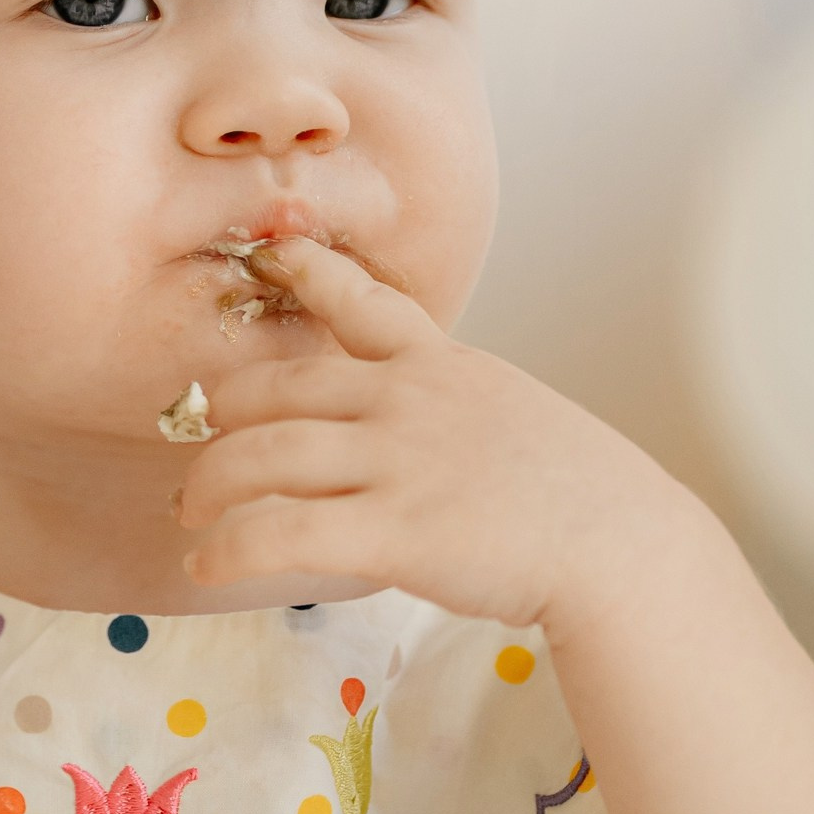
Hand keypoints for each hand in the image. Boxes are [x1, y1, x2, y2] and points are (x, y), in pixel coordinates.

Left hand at [174, 239, 670, 629]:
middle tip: (196, 442)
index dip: (308, 272)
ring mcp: (397, 463)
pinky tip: (208, 564)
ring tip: (191, 512)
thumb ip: (448, 408)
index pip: (364, 303)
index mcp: (440, 366)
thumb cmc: (577, 494)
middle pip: (277, 390)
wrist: (622, 543)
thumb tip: (403, 432)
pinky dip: (229, 550)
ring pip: (261, 459)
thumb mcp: (511, 412)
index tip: (274, 248)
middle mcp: (408, 400)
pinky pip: (280, 535)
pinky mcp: (393, 531)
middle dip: (220, 415)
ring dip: (209, 487)